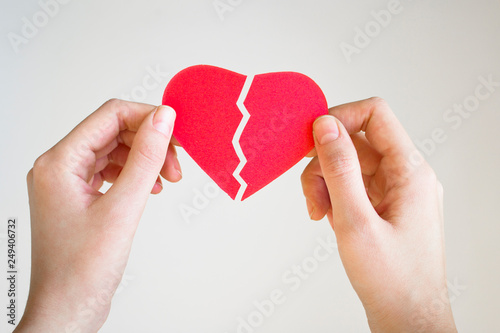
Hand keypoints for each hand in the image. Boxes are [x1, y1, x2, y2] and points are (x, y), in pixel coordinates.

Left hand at [16, 99, 179, 331]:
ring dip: (145, 160)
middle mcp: (58, 167)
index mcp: (58, 162)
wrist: (68, 310)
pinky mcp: (78, 197)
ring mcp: (67, 183)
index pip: (109, 116)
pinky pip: (111, 171)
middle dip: (150, 143)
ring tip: (169, 178)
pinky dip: (135, 175)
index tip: (176, 129)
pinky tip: (151, 188)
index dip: (147, 117)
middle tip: (177, 161)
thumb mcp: (123, 207)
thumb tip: (163, 119)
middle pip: (113, 132)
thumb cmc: (82, 270)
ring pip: (114, 152)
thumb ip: (145, 158)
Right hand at [301, 98, 456, 331]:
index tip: (311, 139)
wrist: (407, 319)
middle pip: (355, 143)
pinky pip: (353, 187)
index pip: (375, 114)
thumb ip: (339, 168)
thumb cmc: (392, 280)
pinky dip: (334, 198)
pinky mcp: (384, 206)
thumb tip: (326, 126)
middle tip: (312, 197)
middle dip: (324, 165)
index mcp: (410, 170)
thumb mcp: (356, 221)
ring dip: (326, 184)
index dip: (340, 117)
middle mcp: (406, 175)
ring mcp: (395, 192)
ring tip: (320, 215)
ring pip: (350, 166)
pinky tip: (330, 220)